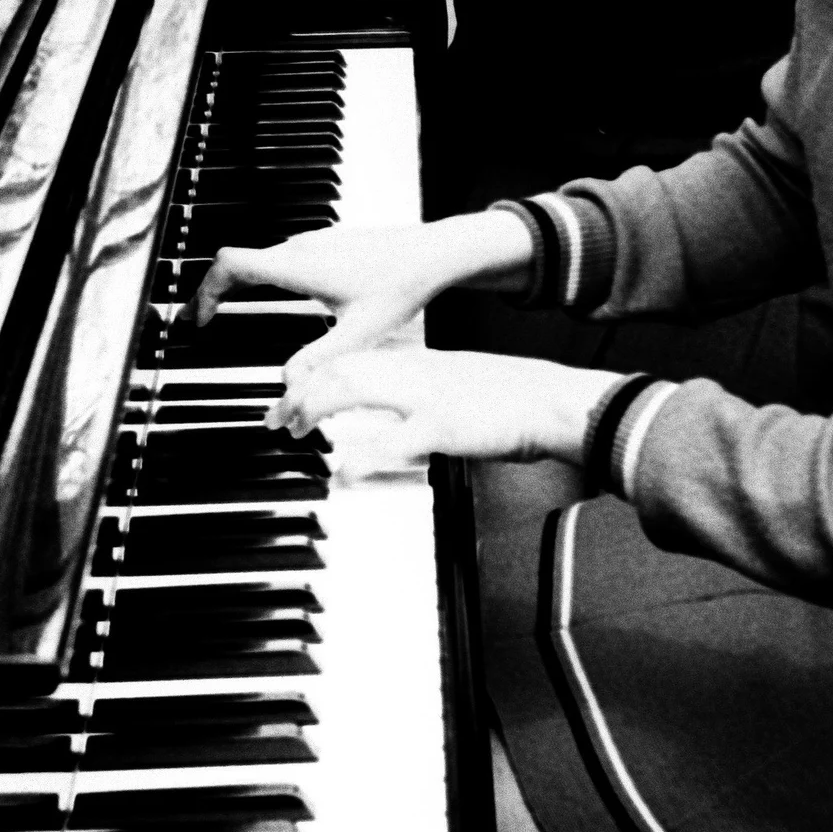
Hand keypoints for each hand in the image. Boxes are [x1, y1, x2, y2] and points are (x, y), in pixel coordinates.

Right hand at [190, 212, 534, 364]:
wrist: (436, 252)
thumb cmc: (401, 288)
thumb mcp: (357, 335)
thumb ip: (318, 364)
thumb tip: (285, 393)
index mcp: (297, 266)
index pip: (229, 265)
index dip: (205, 291)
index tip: (199, 321)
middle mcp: (299, 247)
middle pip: (237, 263)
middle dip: (212, 293)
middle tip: (197, 323)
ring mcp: (313, 241)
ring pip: (259, 259)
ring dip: (236, 285)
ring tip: (222, 313)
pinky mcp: (327, 243)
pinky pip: (280, 258)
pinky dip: (260, 278)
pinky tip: (269, 299)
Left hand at [271, 346, 618, 476]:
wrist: (553, 400)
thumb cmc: (511, 398)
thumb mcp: (457, 382)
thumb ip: (420, 387)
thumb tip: (390, 404)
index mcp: (419, 361)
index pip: (352, 358)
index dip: (313, 375)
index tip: (289, 396)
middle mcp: (416, 372)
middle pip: (342, 370)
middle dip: (300, 393)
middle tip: (279, 419)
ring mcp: (428, 397)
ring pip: (356, 391)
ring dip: (316, 410)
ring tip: (296, 431)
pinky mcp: (446, 428)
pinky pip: (396, 440)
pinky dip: (364, 457)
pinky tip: (343, 473)